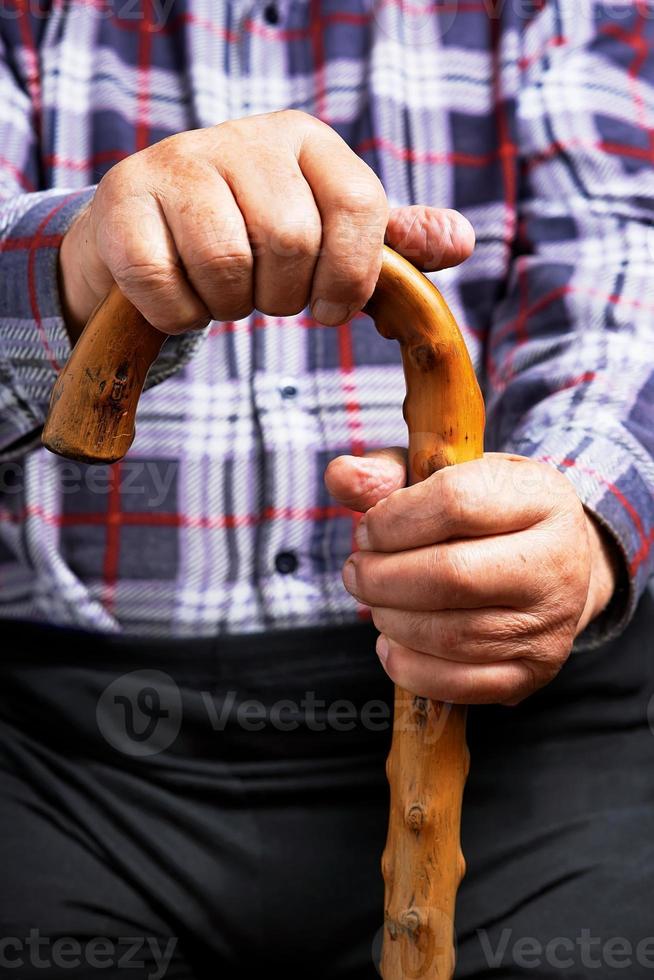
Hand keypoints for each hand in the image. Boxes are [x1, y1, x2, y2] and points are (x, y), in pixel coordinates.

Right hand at [58, 110, 474, 340]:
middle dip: (282, 296)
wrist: (147, 228)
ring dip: (229, 305)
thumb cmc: (250, 234)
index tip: (332, 310)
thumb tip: (464, 241)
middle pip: (292, 241)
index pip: (359, 205)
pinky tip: (179, 296)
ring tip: (222, 292)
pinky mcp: (123, 201)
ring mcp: (177, 162)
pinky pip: (166, 286)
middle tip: (264, 294)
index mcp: (307, 139)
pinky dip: (179, 315)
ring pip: (227, 263)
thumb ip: (390, 240)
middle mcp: (244, 137)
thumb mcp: (327, 230)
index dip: (352, 275)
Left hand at [325, 451, 619, 703]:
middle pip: (452, 576)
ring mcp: (550, 623)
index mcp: (540, 496)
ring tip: (375, 601)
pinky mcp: (534, 670)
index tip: (366, 531)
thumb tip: (340, 475)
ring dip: (390, 619)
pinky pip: (458, 683)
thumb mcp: (445, 475)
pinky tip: (391, 641)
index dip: (392, 520)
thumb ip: (388, 474)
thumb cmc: (486, 514)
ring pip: (450, 635)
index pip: (455, 502)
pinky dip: (408, 665)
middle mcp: (558, 560)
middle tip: (356, 571)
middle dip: (382, 577)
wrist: (553, 565)